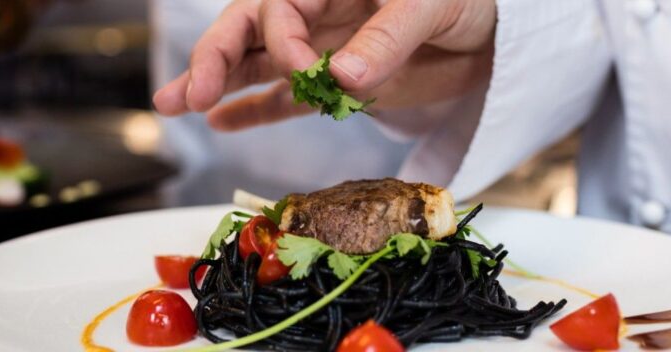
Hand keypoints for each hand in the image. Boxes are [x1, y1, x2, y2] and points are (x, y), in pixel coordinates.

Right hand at [153, 0, 495, 130]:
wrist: (498, 35)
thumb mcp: (432, 4)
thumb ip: (388, 35)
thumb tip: (345, 75)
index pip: (278, 6)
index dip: (283, 40)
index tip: (312, 71)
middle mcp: (316, 12)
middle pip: (247, 30)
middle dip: (213, 59)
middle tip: (185, 93)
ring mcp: (322, 48)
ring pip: (255, 64)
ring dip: (214, 84)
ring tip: (173, 104)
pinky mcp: (336, 85)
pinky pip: (284, 97)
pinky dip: (253, 110)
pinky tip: (220, 122)